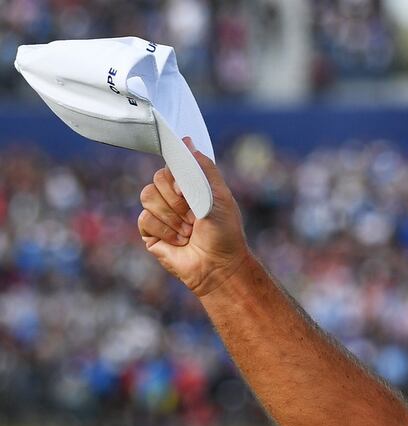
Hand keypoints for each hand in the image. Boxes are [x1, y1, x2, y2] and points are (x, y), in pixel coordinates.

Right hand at [137, 137, 248, 296]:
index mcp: (190, 185)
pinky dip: (165, 230)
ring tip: (188, 231)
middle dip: (178, 200)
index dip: (177, 177)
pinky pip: (145, 218)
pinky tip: (179, 240)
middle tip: (194, 217)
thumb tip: (187, 141)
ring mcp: (160, 213)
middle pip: (157, 179)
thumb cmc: (225, 232)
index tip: (188, 191)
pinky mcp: (149, 232)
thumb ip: (204, 168)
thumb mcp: (220, 195)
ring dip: (172, 216)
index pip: (171, 165)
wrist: (219, 265)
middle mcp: (172, 197)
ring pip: (147, 196)